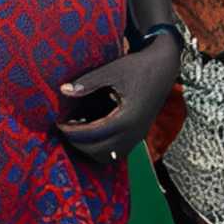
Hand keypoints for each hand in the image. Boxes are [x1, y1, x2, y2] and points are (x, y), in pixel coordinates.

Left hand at [57, 35, 180, 163]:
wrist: (165, 66)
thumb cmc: (138, 66)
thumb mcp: (113, 70)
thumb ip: (88, 82)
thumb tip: (62, 90)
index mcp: (126, 119)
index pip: (92, 135)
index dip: (72, 132)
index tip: (58, 123)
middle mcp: (134, 133)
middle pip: (98, 151)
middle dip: (78, 143)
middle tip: (64, 129)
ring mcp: (138, 136)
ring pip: (108, 156)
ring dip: (90, 149)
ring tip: (76, 133)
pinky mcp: (139, 135)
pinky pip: (117, 152)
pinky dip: (102, 148)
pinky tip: (92, 133)